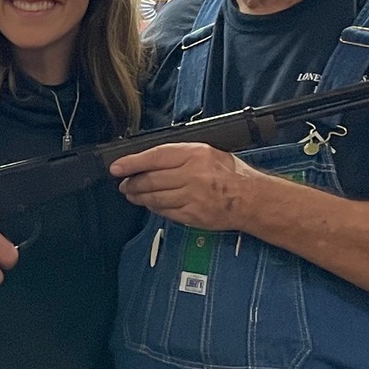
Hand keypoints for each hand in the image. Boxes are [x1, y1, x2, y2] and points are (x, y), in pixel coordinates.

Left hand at [111, 143, 263, 230]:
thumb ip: (180, 155)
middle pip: (151, 179)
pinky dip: (154, 208)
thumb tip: (150, 159)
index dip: (132, 162)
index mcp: (196, 154)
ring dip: (139, 197)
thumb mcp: (208, 152)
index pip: (155, 157)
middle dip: (132, 183)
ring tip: (132, 194)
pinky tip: (150, 204)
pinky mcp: (192, 215)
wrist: (251, 199)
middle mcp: (192, 175)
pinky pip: (165, 212)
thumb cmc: (231, 174)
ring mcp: (192, 197)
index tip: (117, 167)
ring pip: (155, 197)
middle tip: (124, 183)